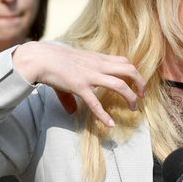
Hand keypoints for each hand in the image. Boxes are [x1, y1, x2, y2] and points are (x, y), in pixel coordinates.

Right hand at [12, 42, 145, 126]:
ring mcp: (90, 75)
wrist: (39, 57)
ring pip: (120, 85)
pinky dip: (104, 115)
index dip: (134, 71)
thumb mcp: (69, 71)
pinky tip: (110, 124)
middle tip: (142, 95)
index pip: (123, 61)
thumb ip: (73, 91)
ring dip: (130, 97)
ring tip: (134, 108)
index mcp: (97, 58)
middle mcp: (97, 65)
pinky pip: (95, 103)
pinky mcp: (80, 86)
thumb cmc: (52, 61)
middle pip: (129, 69)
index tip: (136, 82)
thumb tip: (71, 110)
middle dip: (140, 82)